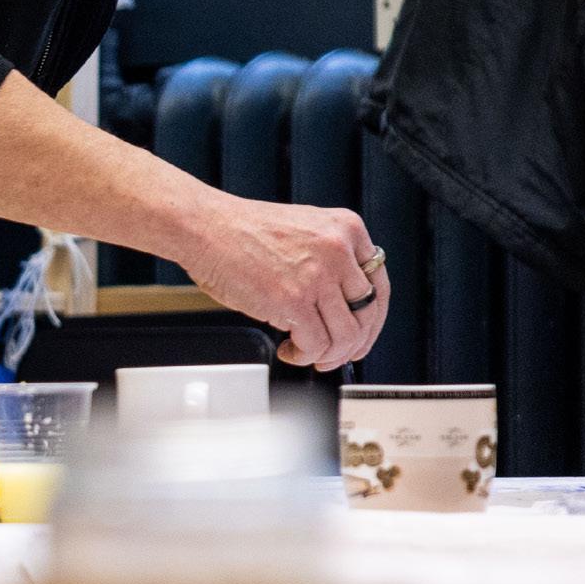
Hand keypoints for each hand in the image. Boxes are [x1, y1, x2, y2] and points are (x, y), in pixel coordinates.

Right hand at [180, 195, 389, 369]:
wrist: (205, 227)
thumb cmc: (243, 232)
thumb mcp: (305, 231)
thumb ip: (331, 260)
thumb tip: (343, 308)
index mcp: (347, 228)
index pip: (380, 286)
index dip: (372, 320)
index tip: (361, 336)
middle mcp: (338, 249)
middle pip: (367, 314)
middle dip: (351, 344)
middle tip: (333, 354)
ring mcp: (317, 275)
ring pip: (345, 336)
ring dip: (327, 354)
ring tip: (306, 352)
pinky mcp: (293, 300)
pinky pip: (316, 345)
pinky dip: (304, 356)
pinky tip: (288, 348)